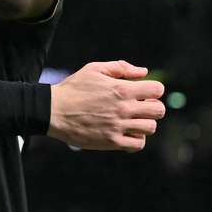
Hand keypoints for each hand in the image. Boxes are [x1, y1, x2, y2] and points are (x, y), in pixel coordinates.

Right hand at [48, 60, 165, 151]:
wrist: (52, 110)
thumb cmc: (73, 88)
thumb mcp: (93, 69)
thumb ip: (120, 67)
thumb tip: (143, 72)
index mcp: (122, 89)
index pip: (157, 90)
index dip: (152, 90)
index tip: (141, 93)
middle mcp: (124, 108)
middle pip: (159, 110)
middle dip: (151, 107)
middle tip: (137, 107)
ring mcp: (119, 126)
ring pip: (150, 127)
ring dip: (143, 123)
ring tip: (130, 120)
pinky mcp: (112, 141)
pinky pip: (138, 144)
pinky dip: (136, 139)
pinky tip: (125, 132)